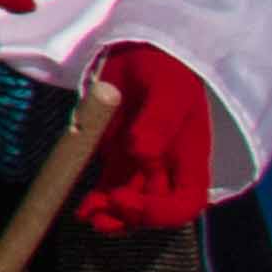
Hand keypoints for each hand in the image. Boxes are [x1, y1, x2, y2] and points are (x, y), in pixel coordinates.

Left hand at [69, 43, 216, 236]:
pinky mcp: (115, 158)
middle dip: (130, 217)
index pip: (186, 202)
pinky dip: (96, 202)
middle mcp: (168, 168)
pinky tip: (81, 211)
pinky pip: (108, 188)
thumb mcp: (169, 88)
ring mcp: (140, 166)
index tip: (129, 202)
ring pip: (129, 203)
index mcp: (190, 158)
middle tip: (103, 210)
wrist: (142, 54)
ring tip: (88, 216)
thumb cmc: (165, 70)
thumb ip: (159, 119)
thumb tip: (142, 153)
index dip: (161, 212)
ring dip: (110, 215)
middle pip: (154, 209)